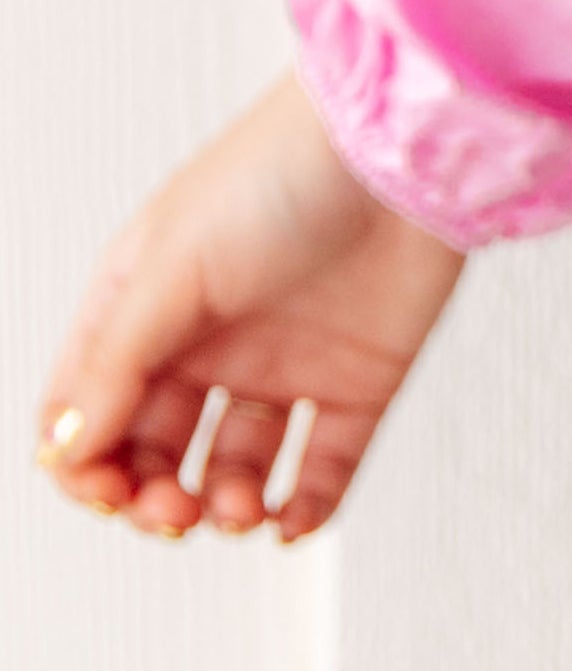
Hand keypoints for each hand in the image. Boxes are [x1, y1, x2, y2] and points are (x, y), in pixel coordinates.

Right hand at [34, 71, 464, 543]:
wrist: (403, 147)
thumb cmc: (280, 172)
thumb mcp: (171, 264)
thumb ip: (116, 361)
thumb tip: (68, 448)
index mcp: (149, 307)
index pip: (89, 410)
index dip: (85, 463)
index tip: (107, 490)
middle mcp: (212, 341)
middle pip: (155, 451)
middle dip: (152, 497)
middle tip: (174, 510)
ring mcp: (285, 363)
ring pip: (237, 470)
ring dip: (228, 508)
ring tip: (240, 507)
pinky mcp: (359, 381)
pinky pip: (324, 467)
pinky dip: (306, 510)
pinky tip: (290, 523)